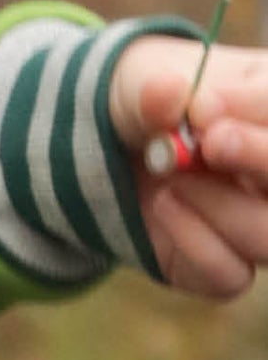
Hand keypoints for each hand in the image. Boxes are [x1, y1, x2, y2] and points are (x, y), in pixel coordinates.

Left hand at [109, 35, 267, 297]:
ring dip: (218, 203)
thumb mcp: (139, 85)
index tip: (208, 113)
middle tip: (211, 143)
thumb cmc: (144, 106)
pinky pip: (230, 274)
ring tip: (170, 172)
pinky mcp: (229, 266)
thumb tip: (167, 92)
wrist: (108, 151)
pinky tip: (163, 205)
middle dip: (262, 159)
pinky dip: (192, 238)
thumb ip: (154, 90)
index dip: (258, 127)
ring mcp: (260, 222)